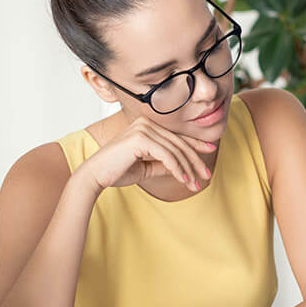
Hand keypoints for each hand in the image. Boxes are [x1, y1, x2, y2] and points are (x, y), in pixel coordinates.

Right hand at [76, 115, 215, 194]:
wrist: (94, 176)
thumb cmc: (117, 171)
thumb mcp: (146, 167)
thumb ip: (163, 163)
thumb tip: (182, 166)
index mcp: (147, 125)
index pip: (176, 135)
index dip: (195, 144)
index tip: (211, 151)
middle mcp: (146, 123)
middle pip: (179, 143)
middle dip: (195, 160)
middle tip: (206, 175)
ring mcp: (143, 128)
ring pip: (175, 151)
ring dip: (188, 169)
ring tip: (196, 183)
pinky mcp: (141, 138)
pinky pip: (167, 156)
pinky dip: (178, 169)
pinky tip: (184, 180)